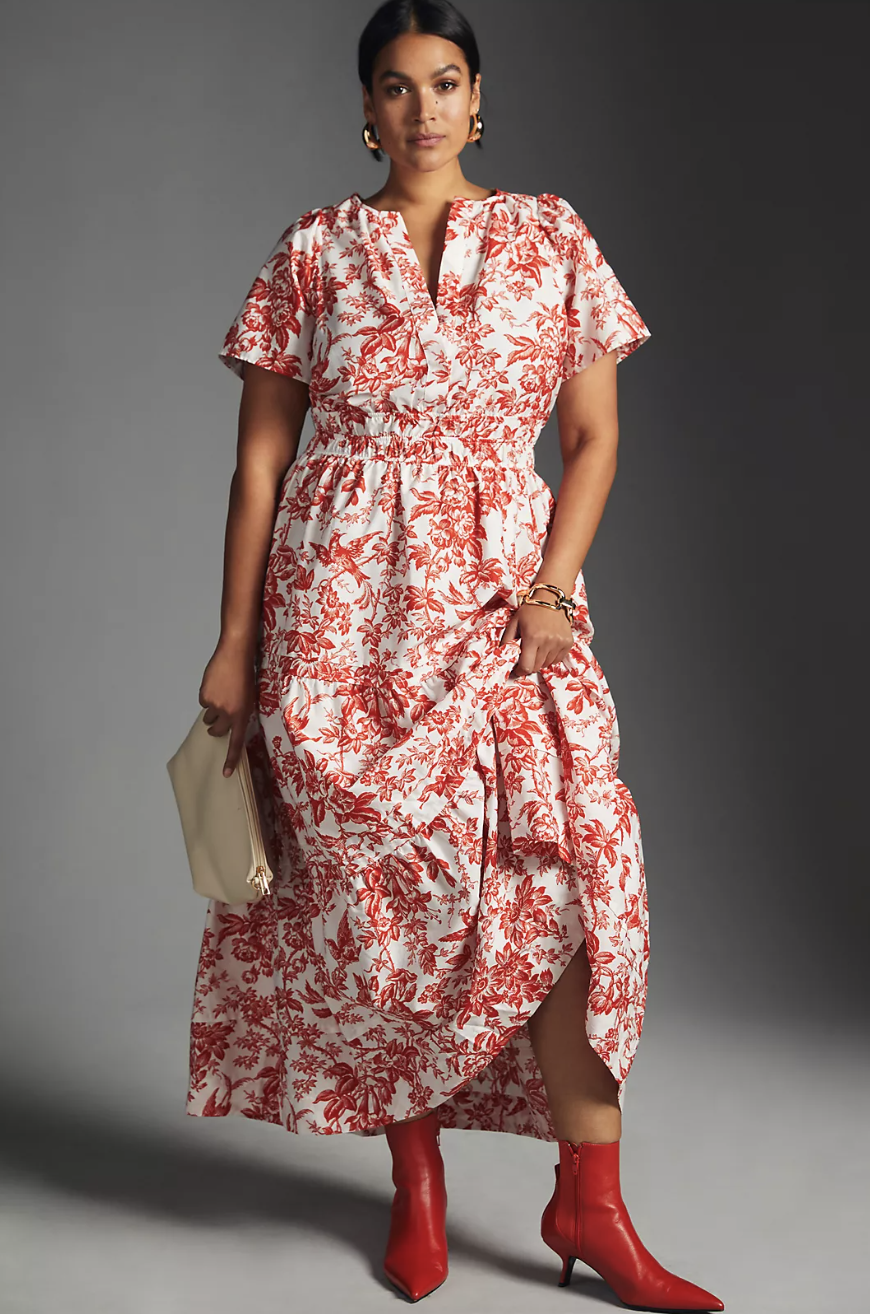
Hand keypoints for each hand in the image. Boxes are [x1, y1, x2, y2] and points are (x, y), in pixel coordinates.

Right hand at [198, 641, 256, 776]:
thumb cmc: (245, 674)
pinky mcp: (205, 696)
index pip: (236, 742)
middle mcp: (229, 713)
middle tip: (217, 721)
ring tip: (221, 692)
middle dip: (215, 728)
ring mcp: (216, 705)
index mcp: (243, 715)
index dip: (230, 758)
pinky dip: (207, 696)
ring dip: (212, 710)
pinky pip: (203, 702)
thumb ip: (239, 712)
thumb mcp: (248, 697)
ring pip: (209, 716)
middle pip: (217, 731)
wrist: (235, 655)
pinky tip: (215, 684)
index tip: (225, 773)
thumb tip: (227, 724)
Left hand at [499, 599, 573, 677]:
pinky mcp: (568, 643)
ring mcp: (560, 643)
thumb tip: (502, 656)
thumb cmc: (531, 610)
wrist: (551, 599)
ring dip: (540, 661)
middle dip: (529, 665)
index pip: (527, 666)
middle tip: (526, 657)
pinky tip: (547, 647)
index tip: (517, 669)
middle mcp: (548, 641)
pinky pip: (557, 659)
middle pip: (537, 667)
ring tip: (537, 649)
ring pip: (547, 664)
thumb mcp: (514, 623)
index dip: (520, 670)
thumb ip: (507, 641)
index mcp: (532, 637)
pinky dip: (550, 657)